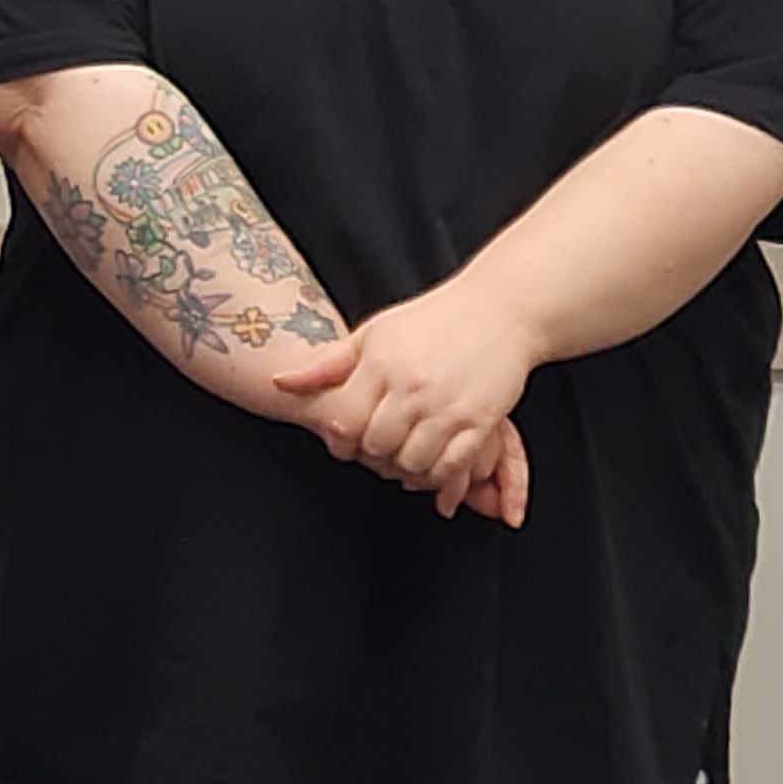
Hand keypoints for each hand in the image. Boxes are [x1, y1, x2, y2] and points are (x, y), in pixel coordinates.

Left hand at [275, 280, 535, 515]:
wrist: (501, 309)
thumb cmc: (434, 320)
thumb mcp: (375, 333)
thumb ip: (329, 364)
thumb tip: (281, 383)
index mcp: (381, 364)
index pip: (346, 423)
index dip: (342, 439)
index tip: (350, 437)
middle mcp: (412, 387)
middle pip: (377, 448)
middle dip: (374, 456)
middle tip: (381, 450)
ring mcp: (447, 406)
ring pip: (412, 463)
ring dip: (406, 468)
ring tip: (407, 453)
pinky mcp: (479, 421)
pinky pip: (450, 466)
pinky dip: (439, 474)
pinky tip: (434, 461)